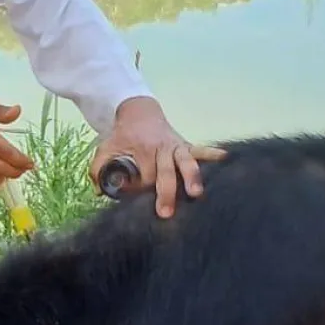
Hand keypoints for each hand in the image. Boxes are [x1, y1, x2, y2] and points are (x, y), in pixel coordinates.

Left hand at [91, 97, 225, 218]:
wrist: (139, 112)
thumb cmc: (123, 137)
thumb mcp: (106, 148)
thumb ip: (99, 169)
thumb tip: (100, 191)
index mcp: (140, 150)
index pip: (143, 175)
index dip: (140, 189)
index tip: (137, 199)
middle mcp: (160, 149)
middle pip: (164, 172)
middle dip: (165, 192)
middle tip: (165, 212)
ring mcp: (176, 147)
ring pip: (185, 162)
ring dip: (191, 177)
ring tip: (196, 193)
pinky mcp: (187, 145)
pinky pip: (201, 150)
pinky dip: (212, 154)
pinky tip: (225, 158)